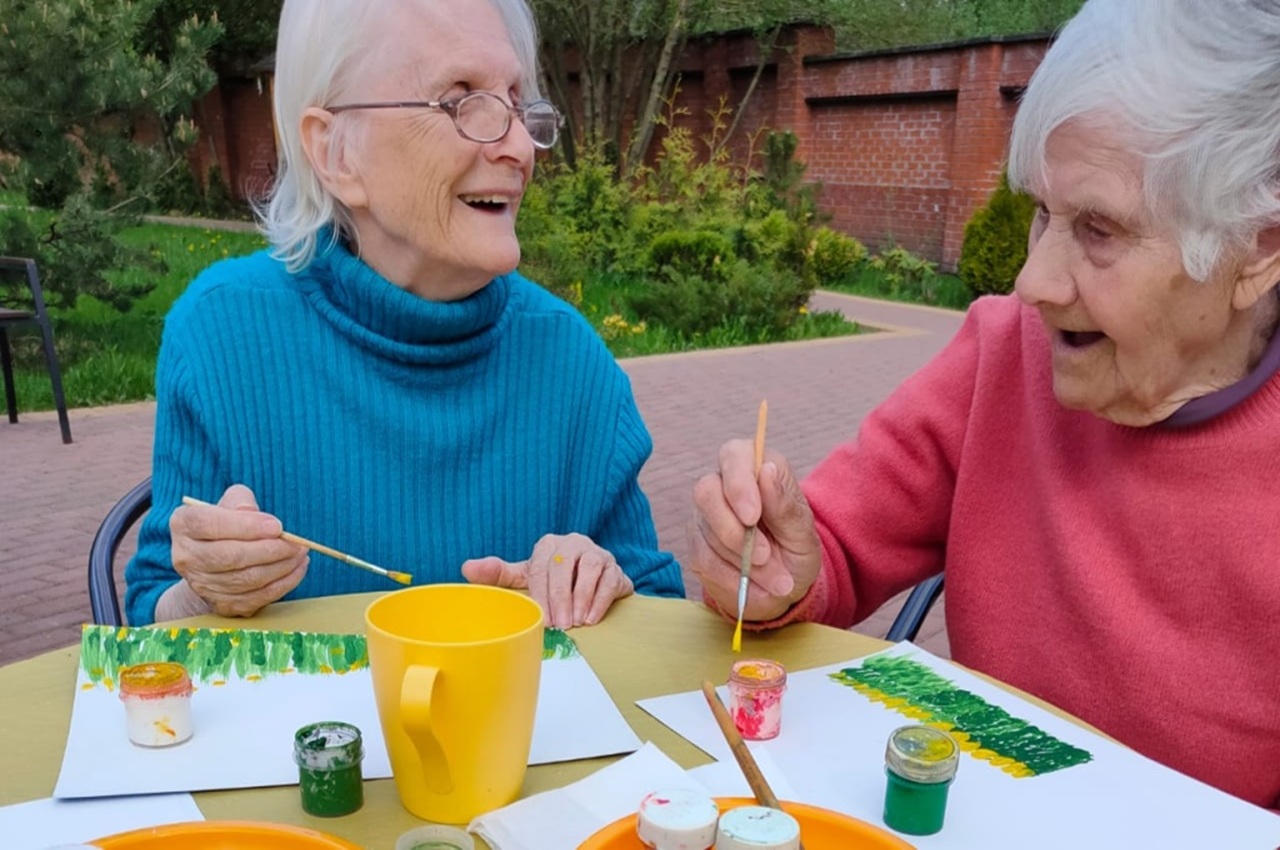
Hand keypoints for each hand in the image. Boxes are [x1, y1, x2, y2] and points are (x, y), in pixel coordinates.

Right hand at [169, 485, 308, 617]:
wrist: (215, 562)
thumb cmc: (227, 525)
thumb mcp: (230, 503)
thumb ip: (240, 502)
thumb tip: (254, 514)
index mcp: (184, 525)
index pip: (209, 524)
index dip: (245, 525)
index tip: (276, 525)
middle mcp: (185, 557)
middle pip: (229, 556)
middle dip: (270, 549)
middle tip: (296, 542)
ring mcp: (202, 585)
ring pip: (246, 579)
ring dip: (281, 566)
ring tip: (300, 553)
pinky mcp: (221, 604)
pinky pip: (257, 597)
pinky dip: (283, 583)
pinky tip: (297, 568)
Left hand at [461, 533, 634, 628]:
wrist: (591, 584)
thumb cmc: (553, 582)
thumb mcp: (526, 578)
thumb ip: (499, 574)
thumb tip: (466, 568)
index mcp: (548, 546)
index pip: (541, 569)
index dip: (541, 596)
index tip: (542, 620)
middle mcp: (572, 543)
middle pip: (564, 568)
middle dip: (561, 599)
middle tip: (560, 625)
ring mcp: (596, 553)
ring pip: (589, 571)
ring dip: (581, 599)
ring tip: (576, 623)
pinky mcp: (614, 567)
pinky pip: (609, 580)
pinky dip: (600, 601)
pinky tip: (591, 619)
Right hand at [690, 438, 821, 621]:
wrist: (784, 586)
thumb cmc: (796, 548)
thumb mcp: (802, 531)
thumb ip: (784, 504)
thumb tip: (767, 470)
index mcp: (755, 466)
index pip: (734, 455)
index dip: (739, 484)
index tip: (752, 516)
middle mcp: (723, 483)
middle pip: (706, 491)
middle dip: (733, 529)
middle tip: (764, 556)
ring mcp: (705, 514)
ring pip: (705, 531)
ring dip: (741, 561)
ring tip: (775, 580)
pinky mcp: (696, 543)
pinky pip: (702, 559)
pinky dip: (730, 577)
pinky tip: (754, 586)